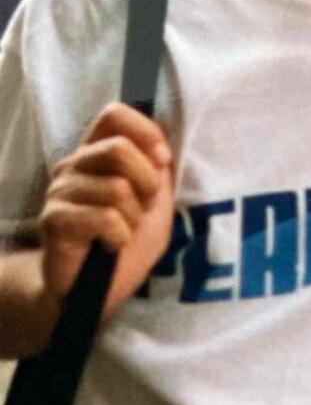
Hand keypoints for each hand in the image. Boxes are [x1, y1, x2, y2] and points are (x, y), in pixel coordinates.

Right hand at [40, 103, 173, 322]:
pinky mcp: (53, 220)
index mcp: (97, 152)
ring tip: (122, 232)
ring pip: (116, 189)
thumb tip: (159, 152)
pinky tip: (110, 246)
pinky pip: (105, 219)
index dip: (146, 132)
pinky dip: (120, 237)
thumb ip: (157, 170)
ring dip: (133, 218)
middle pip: (120, 150)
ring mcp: (60, 191)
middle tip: (143, 209)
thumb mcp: (155, 201)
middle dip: (148, 184)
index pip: (114, 114)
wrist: (97, 290)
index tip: (162, 162)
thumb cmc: (127, 241)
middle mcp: (74, 165)